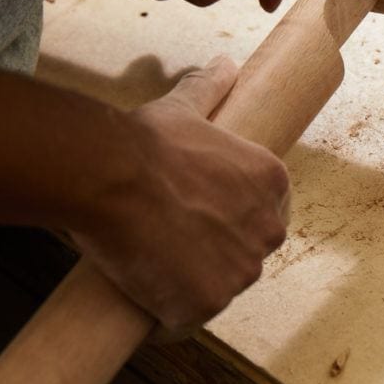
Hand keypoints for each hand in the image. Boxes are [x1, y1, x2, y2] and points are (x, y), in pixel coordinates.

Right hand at [70, 56, 289, 337]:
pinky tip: (143, 293)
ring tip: (152, 263)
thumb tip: (226, 65)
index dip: (227, 218)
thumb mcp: (184, 109)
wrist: (112, 176)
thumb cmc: (148, 141)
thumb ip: (210, 90)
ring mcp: (239, 272)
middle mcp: (268, 231)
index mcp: (272, 183)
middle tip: (168, 238)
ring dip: (192, 282)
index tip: (195, 216)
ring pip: (218, 286)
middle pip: (244, 253)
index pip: (261, 213)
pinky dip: (167, 312)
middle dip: (214, 252)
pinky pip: (187, 318)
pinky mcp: (205, 305)